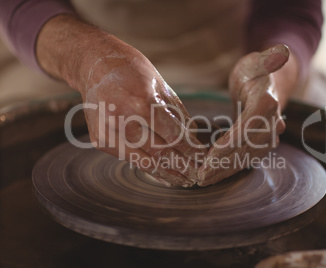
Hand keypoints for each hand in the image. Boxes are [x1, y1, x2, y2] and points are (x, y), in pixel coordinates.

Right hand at [36, 15, 205, 186]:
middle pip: (161, 153)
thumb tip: (193, 137)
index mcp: (143, 103)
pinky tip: (164, 175)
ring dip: (168, 175)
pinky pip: (130, 159)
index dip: (190, 150)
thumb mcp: (160, 85)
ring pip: (145, 162)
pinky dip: (149, 168)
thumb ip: (177, 113)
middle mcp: (124, 120)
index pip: (174, 135)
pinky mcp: (100, 142)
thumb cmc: (132, 71)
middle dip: (183, 167)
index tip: (203, 157)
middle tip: (197, 175)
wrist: (93, 65)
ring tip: (184, 181)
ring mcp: (109, 133)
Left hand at [197, 44, 288, 185]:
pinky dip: (229, 169)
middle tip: (200, 175)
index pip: (247, 128)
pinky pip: (245, 159)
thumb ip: (267, 59)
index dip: (229, 144)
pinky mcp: (261, 144)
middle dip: (223, 164)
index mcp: (267, 103)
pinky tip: (214, 176)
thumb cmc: (255, 72)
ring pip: (245, 158)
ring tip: (203, 181)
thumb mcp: (258, 61)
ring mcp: (268, 136)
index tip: (209, 157)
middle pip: (246, 148)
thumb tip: (281, 52)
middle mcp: (272, 124)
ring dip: (225, 171)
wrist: (267, 85)